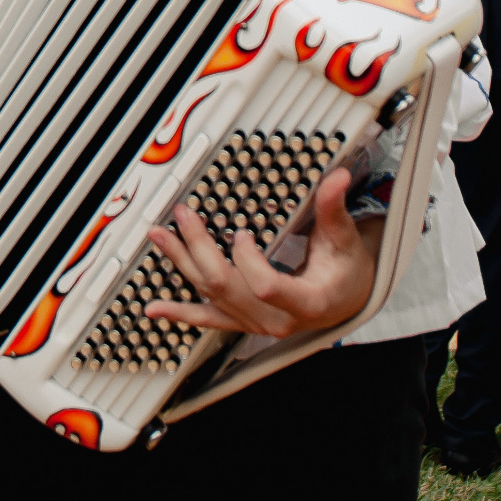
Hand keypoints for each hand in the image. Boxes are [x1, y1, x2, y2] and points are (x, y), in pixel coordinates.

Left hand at [146, 168, 376, 337]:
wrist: (345, 301)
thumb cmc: (346, 271)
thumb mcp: (344, 238)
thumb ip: (333, 209)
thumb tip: (337, 178)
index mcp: (305, 302)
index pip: (266, 287)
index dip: (248, 261)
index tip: (242, 233)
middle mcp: (276, 319)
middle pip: (227, 286)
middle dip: (200, 249)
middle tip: (184, 216)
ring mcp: (256, 322)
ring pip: (212, 296)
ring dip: (182, 265)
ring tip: (159, 237)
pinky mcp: (243, 320)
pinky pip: (209, 318)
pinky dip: (180, 312)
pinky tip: (154, 308)